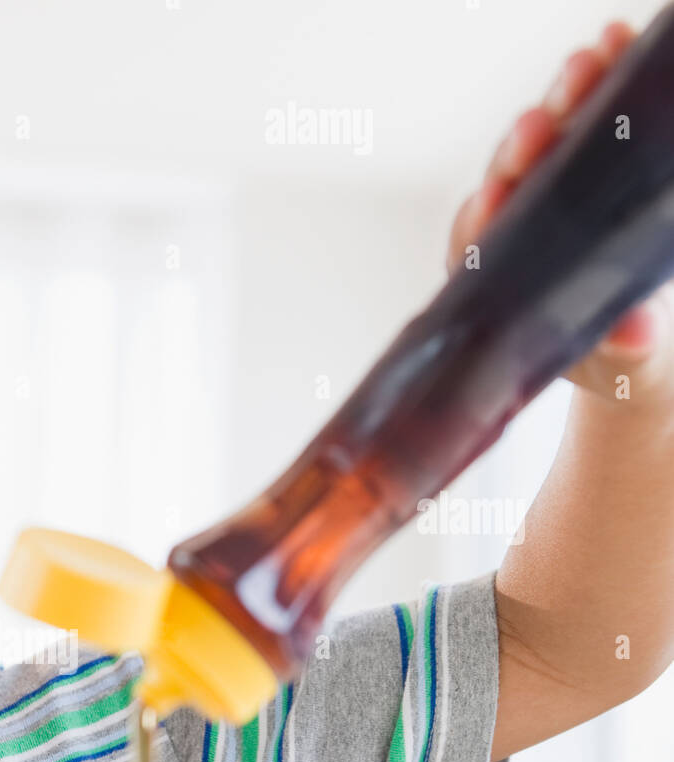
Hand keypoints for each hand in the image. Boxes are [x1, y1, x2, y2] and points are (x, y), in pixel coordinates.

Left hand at [445, 19, 673, 406]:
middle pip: (510, 176)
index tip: (495, 196)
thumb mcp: (630, 358)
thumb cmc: (623, 356)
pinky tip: (620, 37)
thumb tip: (635, 334)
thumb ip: (629, 346)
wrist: (647, 341)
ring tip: (598, 52)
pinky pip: (594, 111)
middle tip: (547, 116)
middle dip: (527, 141)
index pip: (477, 240)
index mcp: (498, 280)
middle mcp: (516, 227)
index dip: (485, 215)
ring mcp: (552, 188)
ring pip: (550, 134)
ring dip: (569, 92)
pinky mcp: (591, 159)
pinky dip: (608, 75)